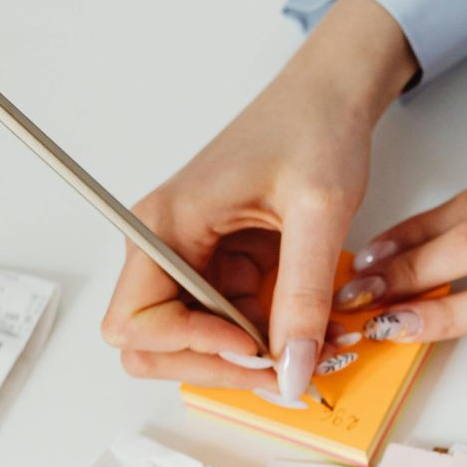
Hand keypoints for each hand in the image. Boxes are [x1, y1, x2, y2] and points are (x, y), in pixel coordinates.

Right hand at [100, 0, 416, 402]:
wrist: (331, 97)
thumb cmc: (313, 129)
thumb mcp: (318, 213)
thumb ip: (303, 296)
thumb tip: (291, 369)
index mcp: (166, 225)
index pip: (135, 322)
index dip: (190, 346)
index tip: (252, 346)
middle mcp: (167, 246)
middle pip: (154, 345)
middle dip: (214, 365)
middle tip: (280, 368)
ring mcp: (194, 261)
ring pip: (197, 343)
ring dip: (248, 357)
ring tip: (308, 347)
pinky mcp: (223, 268)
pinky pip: (232, 325)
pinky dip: (267, 337)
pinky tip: (307, 327)